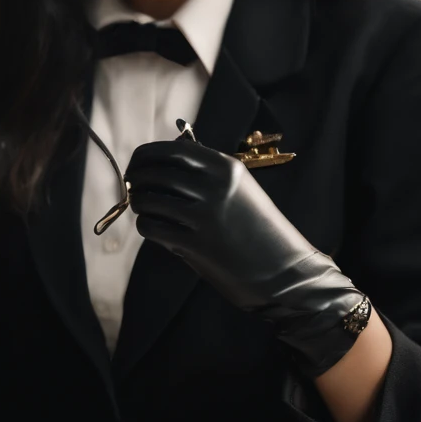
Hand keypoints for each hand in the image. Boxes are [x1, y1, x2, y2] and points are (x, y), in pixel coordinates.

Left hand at [126, 138, 366, 374]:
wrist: (286, 271)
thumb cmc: (260, 230)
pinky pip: (152, 227)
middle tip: (133, 186)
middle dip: (136, 177)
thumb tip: (169, 156)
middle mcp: (214, 186)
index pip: (171, 150)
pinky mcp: (196, 244)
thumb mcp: (240, 189)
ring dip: (140, 202)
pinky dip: (146, 225)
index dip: (146, 155)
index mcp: (226, 167)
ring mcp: (205, 216)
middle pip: (155, 171)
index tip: (138, 164)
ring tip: (145, 208)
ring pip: (148, 199)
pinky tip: (155, 228)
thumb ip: (207, 173)